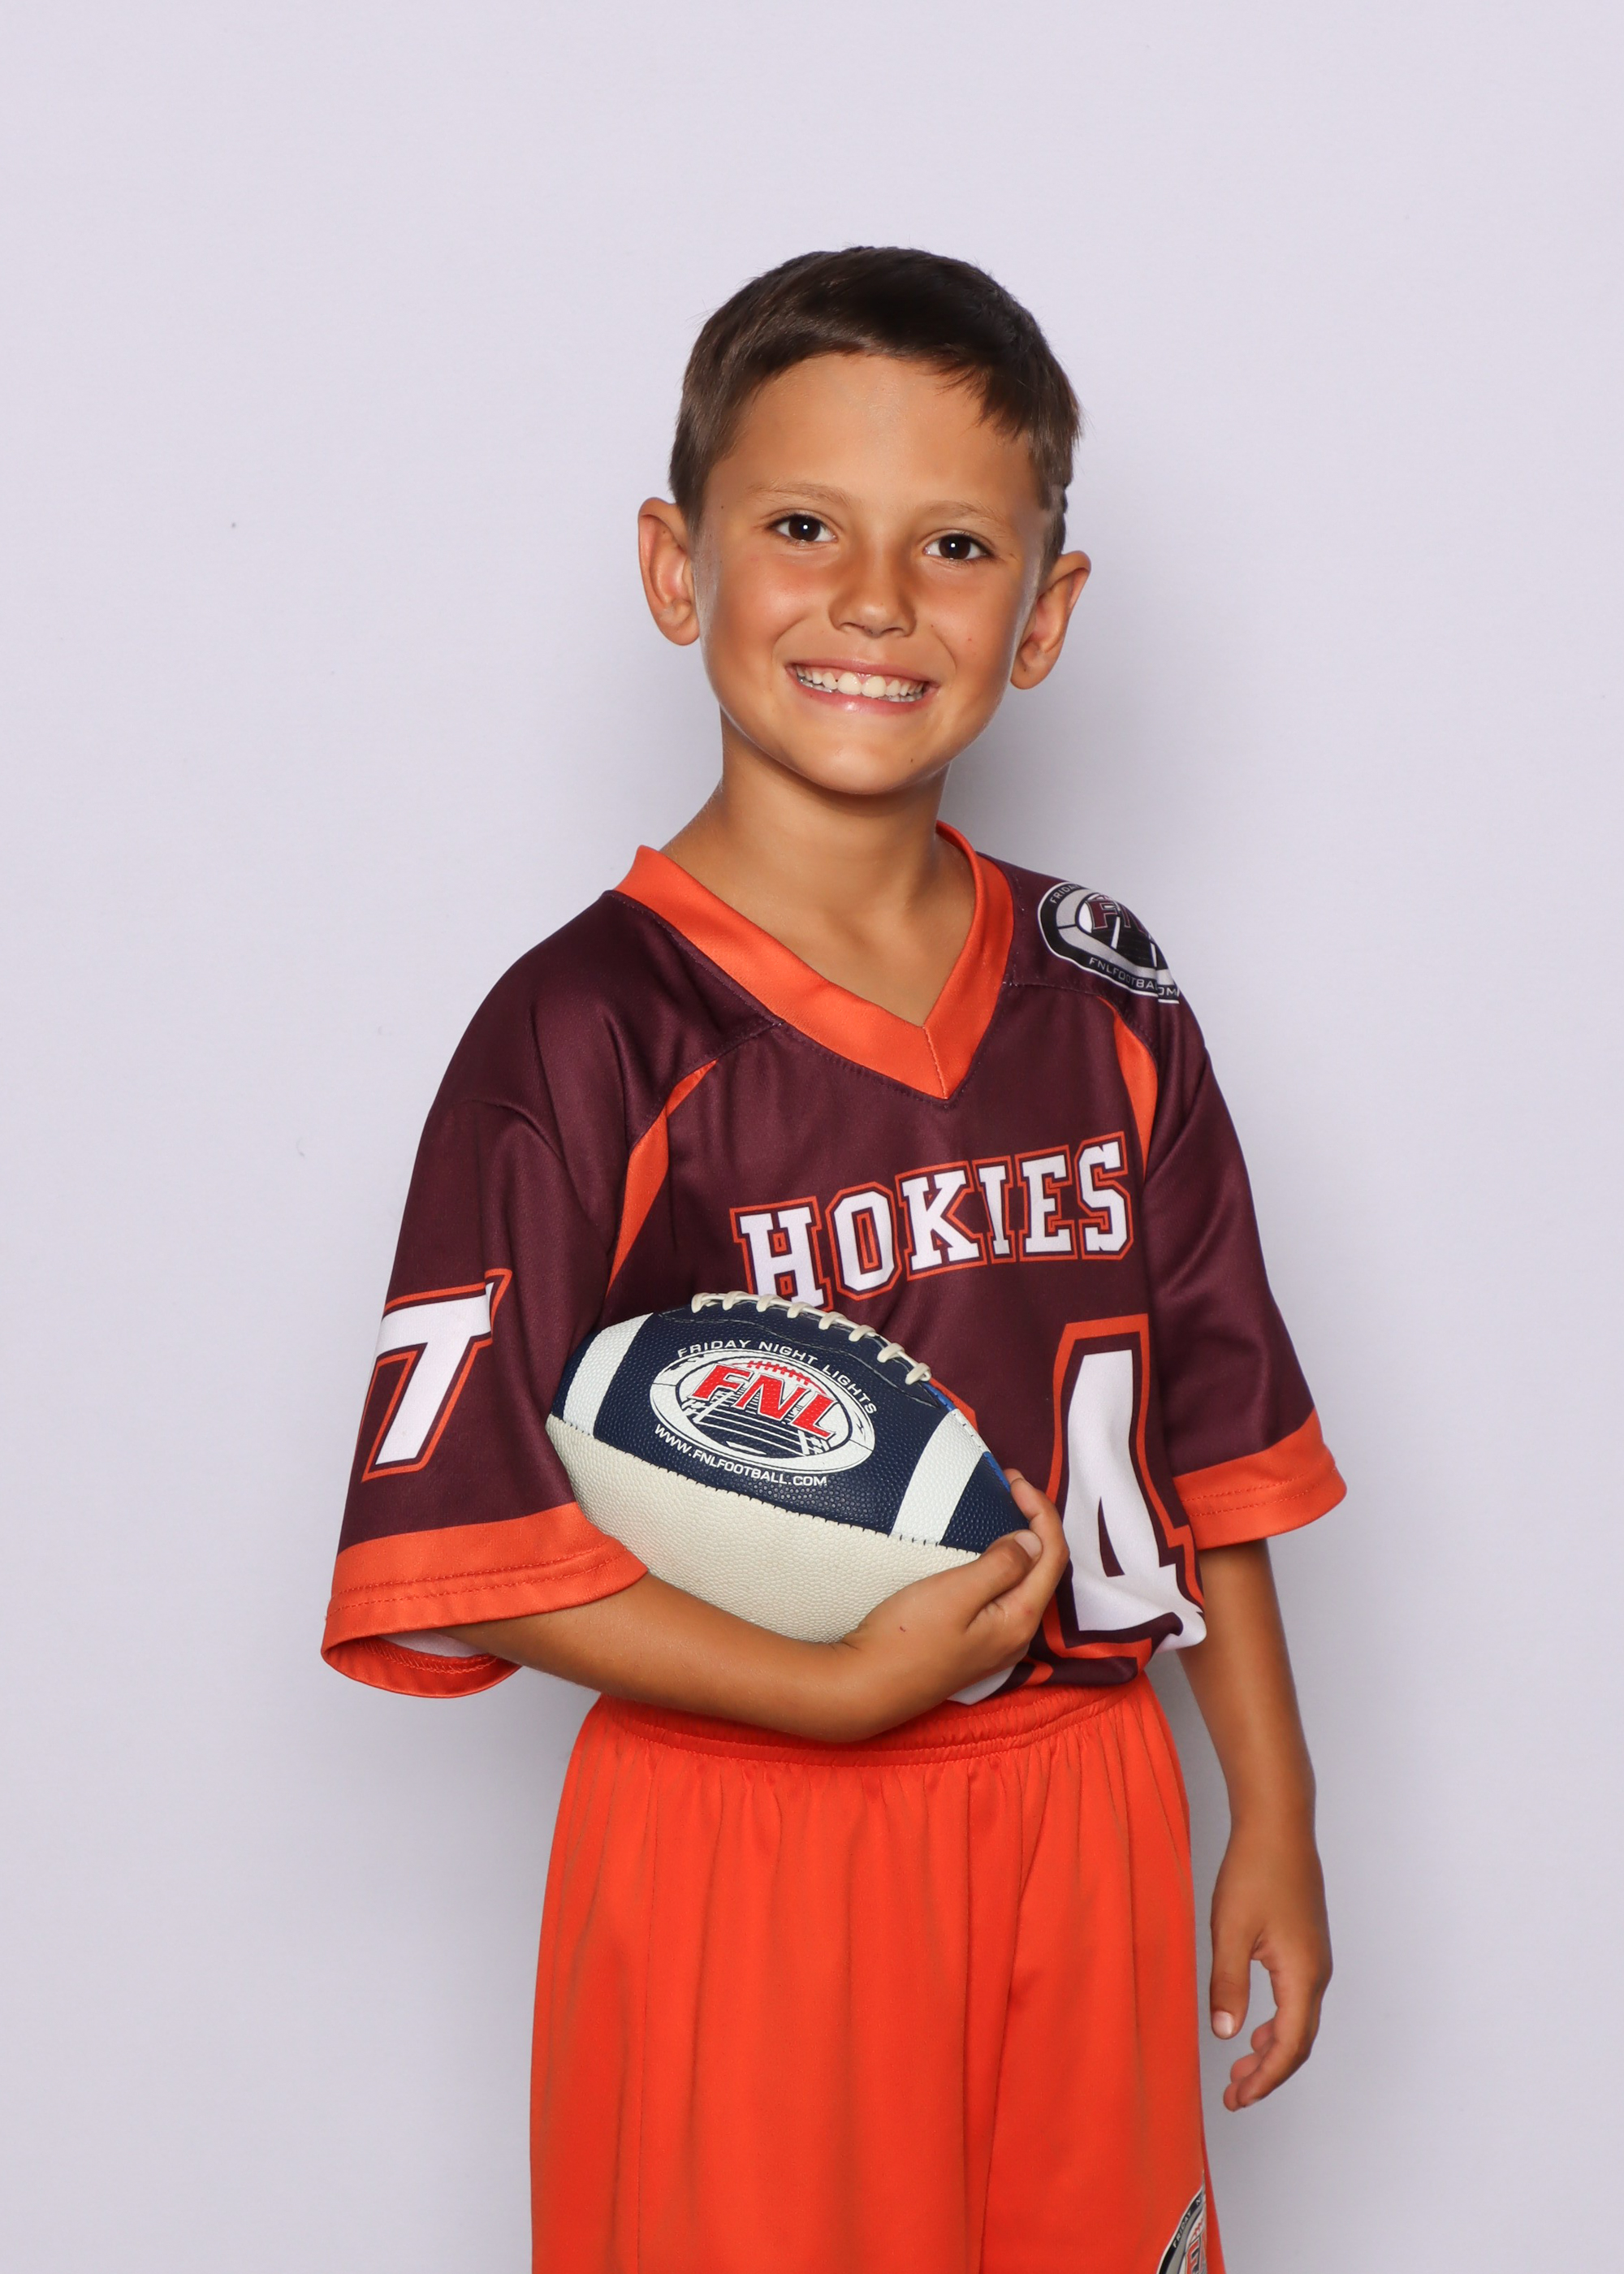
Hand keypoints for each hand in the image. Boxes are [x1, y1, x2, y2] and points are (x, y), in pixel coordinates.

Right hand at [831, 1473, 1067, 1735]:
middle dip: (1035, 1524)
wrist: (866, 1687)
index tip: (1014, 1481)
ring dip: (1020, 1544)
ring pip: (1025, 1583)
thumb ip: (1001, 1566)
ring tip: (999, 1511)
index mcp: (1020, 1620)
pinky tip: (982, 1553)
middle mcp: (1017, 1635)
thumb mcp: (955, 1592)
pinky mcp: (974, 1644)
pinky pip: (1003, 1596)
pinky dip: (1002, 1565)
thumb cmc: (906, 1639)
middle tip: (1009, 1488)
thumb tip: (1032, 1539)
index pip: (1052, 1555)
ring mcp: (996, 1643)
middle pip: (1044, 1570)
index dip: (1041, 1512)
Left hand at [1208, 1813, 1331, 2108]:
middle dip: (1268, 2073)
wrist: (1278, 1824)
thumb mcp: (1230, 1929)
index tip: (1238, 2099)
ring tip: (1241, 2068)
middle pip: (1299, 2042)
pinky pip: (1298, 2001)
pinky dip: (1278, 2023)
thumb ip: (1228, 1984)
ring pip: (1299, 2022)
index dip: (1264, 2080)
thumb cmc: (1255, 1870)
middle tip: (1235, 2094)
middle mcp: (1317, 1973)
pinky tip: (1254, 2025)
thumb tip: (1226, 2035)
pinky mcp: (1307, 1946)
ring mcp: (1316, 1959)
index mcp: (1302, 1976)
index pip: (1288, 2047)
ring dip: (1272, 2050)